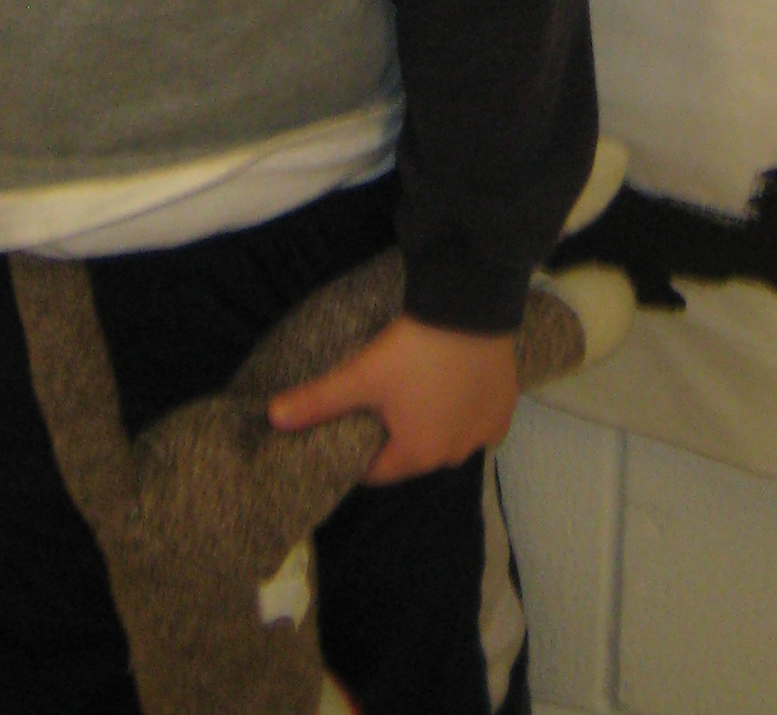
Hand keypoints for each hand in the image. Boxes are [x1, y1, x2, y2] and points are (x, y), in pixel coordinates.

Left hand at [268, 315, 517, 485]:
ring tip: (421, 385)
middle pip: (413, 453)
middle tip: (387, 395)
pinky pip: (477, 422)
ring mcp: (484, 434)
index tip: (356, 418)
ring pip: (447, 438)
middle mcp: (453, 456)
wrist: (470, 307)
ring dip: (433, 422)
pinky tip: (454, 384)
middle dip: (398, 433)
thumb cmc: (413, 348)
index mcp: (417, 456)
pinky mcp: (504, 411)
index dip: (361, 446)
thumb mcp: (361, 374)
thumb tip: (272, 419)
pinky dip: (465, 411)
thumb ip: (317, 400)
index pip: (376, 469)